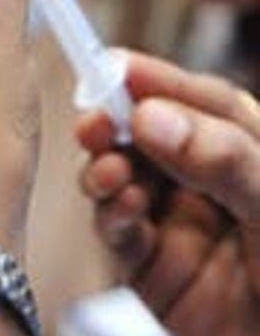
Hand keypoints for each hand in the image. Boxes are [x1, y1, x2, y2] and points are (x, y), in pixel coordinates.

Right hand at [77, 51, 259, 335]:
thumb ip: (223, 160)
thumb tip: (150, 115)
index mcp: (255, 156)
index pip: (208, 103)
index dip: (161, 80)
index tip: (115, 67)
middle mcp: (214, 186)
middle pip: (154, 138)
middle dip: (118, 125)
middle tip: (93, 121)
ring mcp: (182, 226)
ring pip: (127, 180)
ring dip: (108, 171)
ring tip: (109, 174)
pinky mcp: (154, 269)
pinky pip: (122, 232)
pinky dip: (114, 216)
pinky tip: (123, 210)